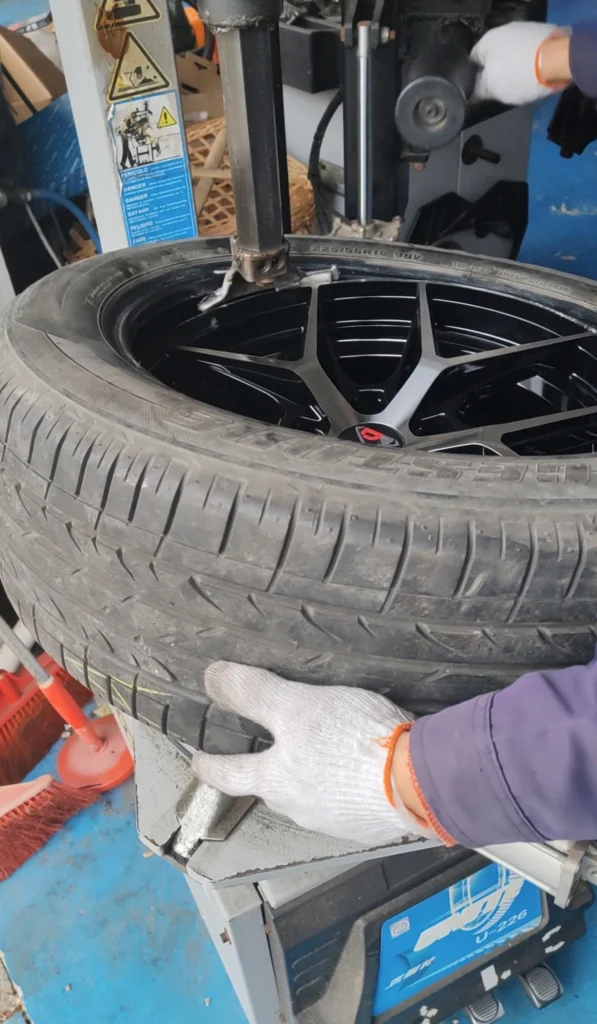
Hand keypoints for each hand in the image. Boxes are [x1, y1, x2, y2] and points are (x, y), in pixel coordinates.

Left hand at [193, 662, 434, 843]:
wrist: (418, 782)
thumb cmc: (352, 742)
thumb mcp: (297, 705)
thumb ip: (254, 693)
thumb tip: (211, 678)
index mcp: (276, 780)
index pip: (229, 774)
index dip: (210, 765)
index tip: (197, 762)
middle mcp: (299, 807)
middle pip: (271, 788)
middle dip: (265, 773)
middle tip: (264, 756)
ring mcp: (335, 820)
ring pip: (308, 797)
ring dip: (309, 779)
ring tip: (319, 756)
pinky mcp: (369, 822)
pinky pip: (345, 802)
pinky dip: (343, 786)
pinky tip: (358, 770)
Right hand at [471, 22, 566, 105]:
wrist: (558, 58)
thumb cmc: (518, 74)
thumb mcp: (492, 89)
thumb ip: (478, 90)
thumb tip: (472, 91)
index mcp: (486, 41)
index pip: (472, 62)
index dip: (474, 79)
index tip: (481, 92)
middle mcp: (503, 30)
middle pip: (495, 56)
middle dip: (498, 72)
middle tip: (503, 90)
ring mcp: (525, 29)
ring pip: (513, 53)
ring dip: (515, 66)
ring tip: (523, 83)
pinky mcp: (543, 33)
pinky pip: (530, 51)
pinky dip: (531, 61)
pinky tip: (536, 73)